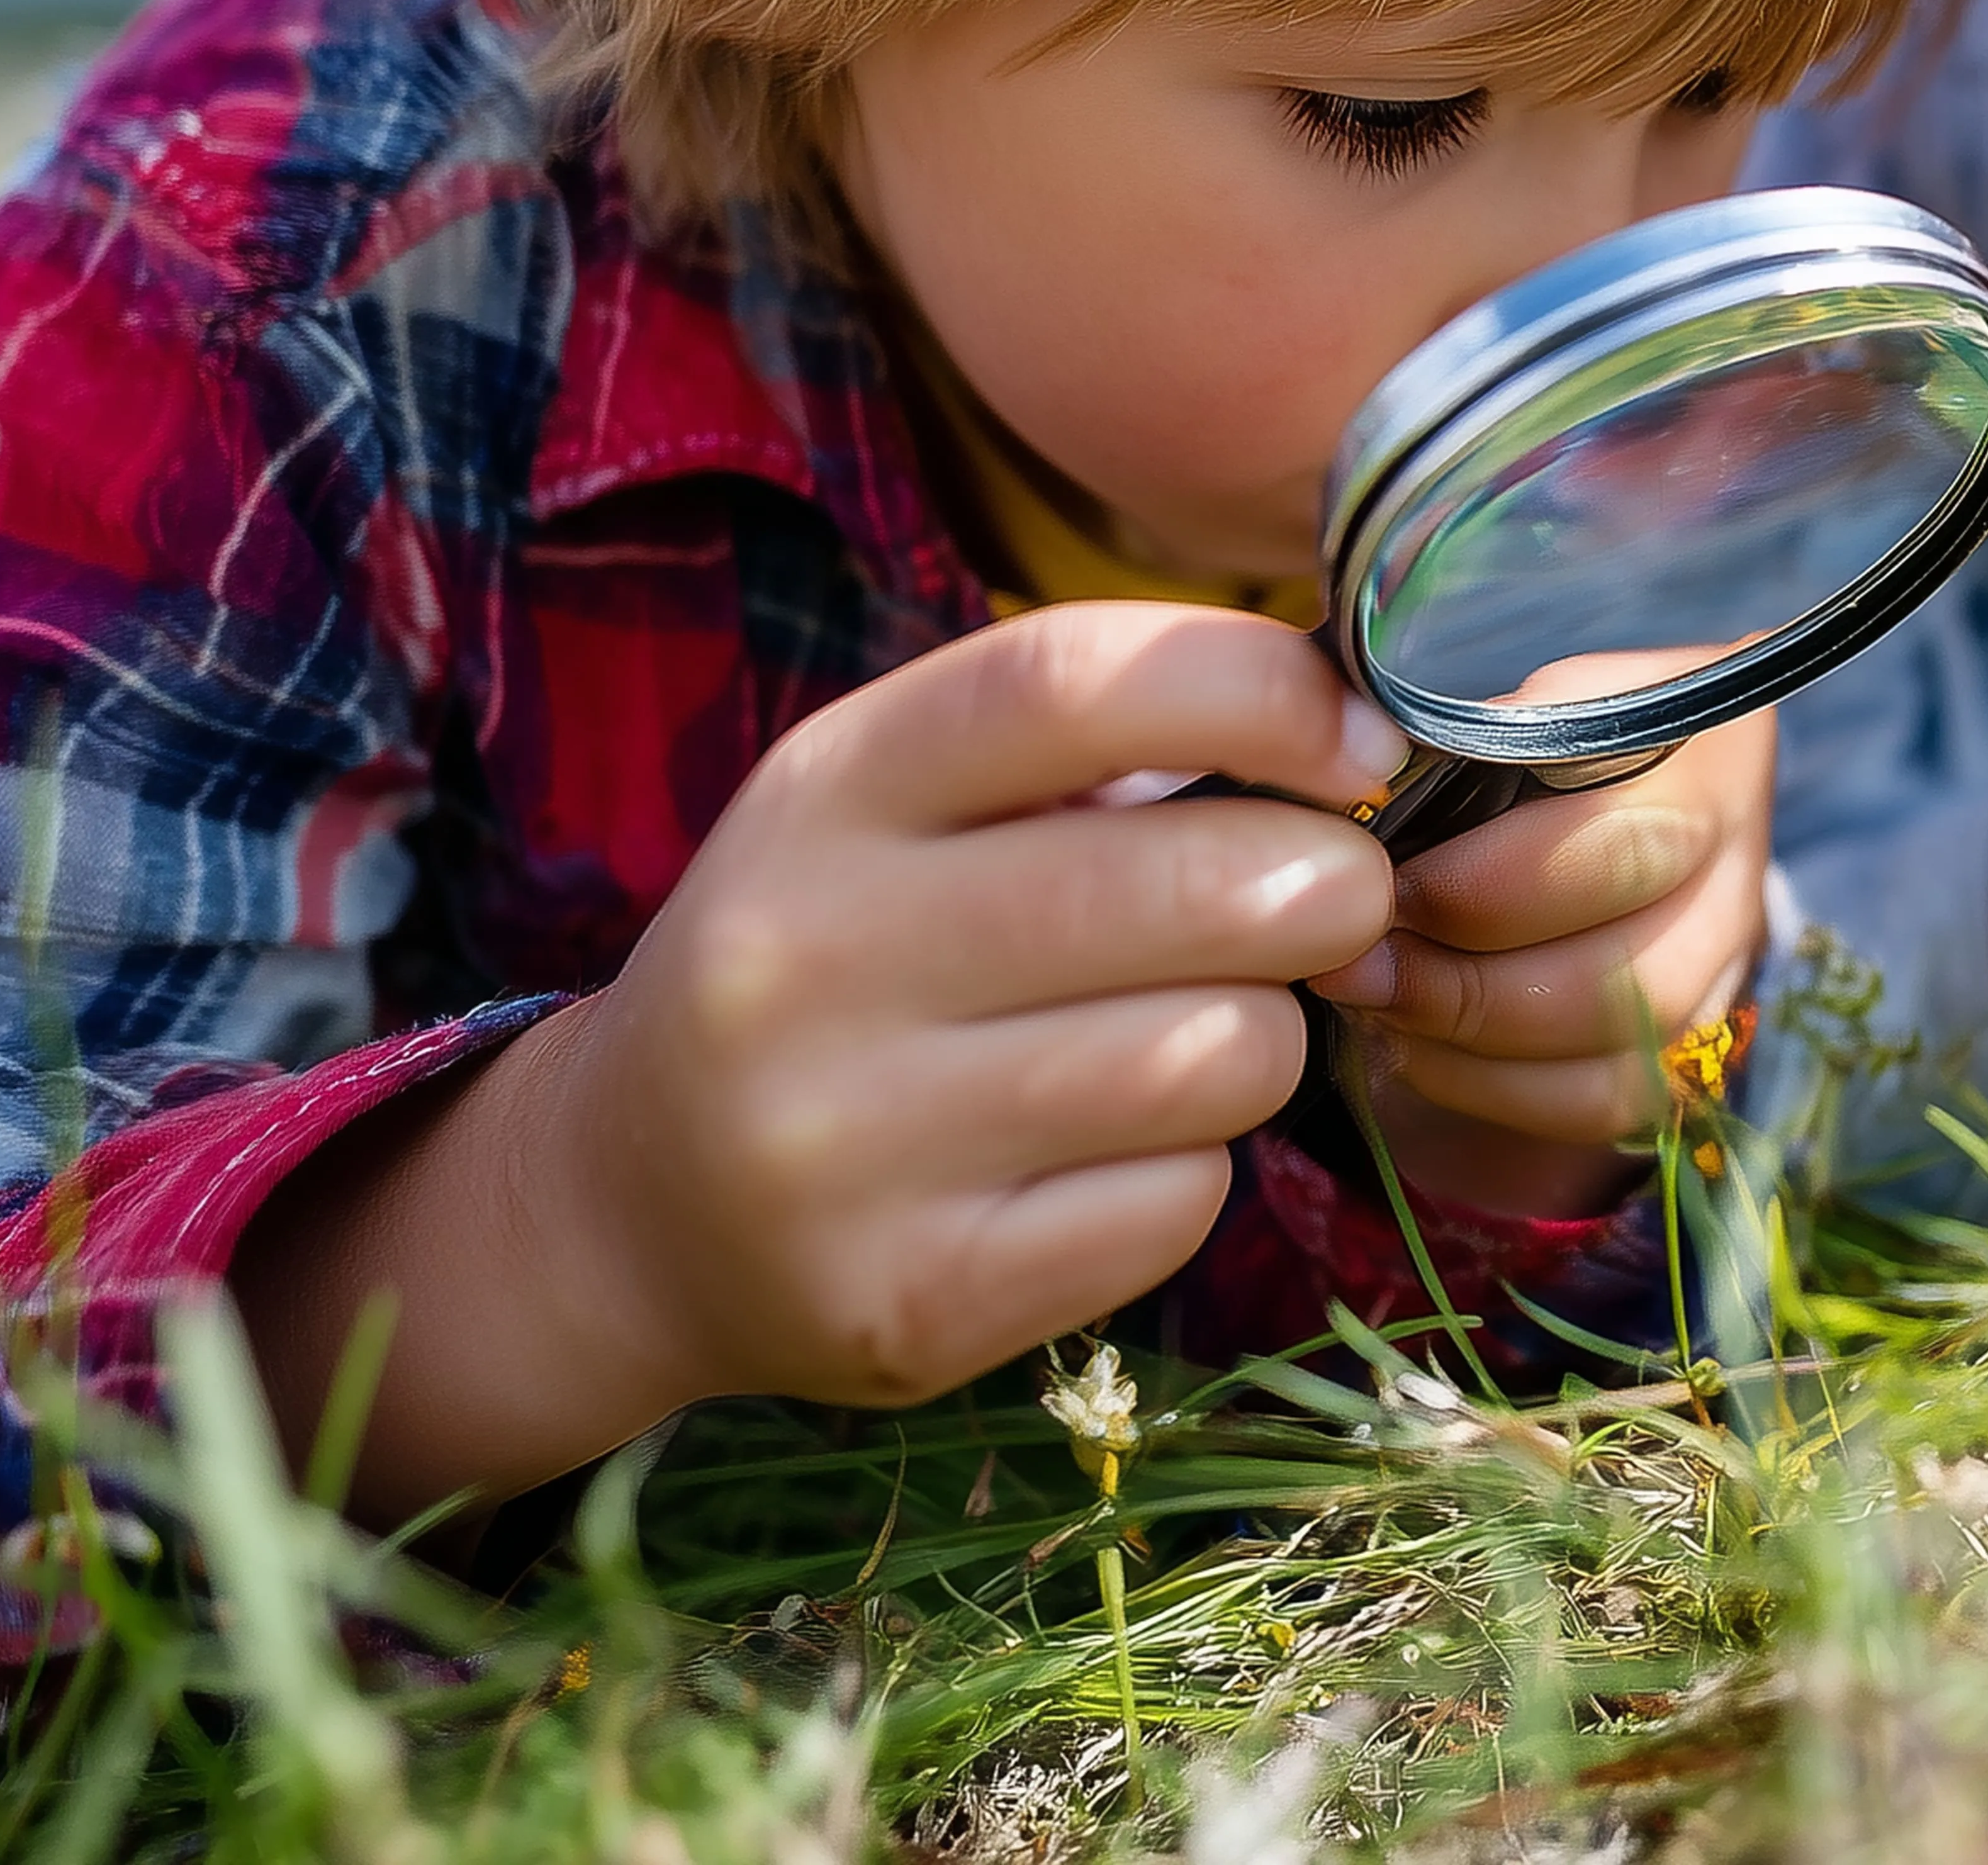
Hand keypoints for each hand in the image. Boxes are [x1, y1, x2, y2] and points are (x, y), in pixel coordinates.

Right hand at [239, 603, 1400, 1516]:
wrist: (627, 1208)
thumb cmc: (842, 955)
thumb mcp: (904, 802)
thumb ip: (1099, 737)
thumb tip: (1357, 725)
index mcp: (821, 792)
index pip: (1074, 683)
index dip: (1264, 693)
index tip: (1359, 743)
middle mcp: (806, 960)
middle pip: (1203, 884)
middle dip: (1325, 885)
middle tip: (1318, 903)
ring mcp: (846, 1149)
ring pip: (1220, 1054)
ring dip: (1260, 1037)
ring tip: (1189, 1029)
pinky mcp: (910, 1303)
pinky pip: (1180, 1205)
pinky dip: (1192, 1173)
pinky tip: (1109, 1156)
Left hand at [1313, 683, 1773, 1218]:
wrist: (1640, 783)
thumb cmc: (1559, 735)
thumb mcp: (1522, 701)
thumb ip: (1465, 744)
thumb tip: (1355, 810)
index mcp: (1700, 760)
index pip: (1603, 849)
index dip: (1477, 887)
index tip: (1376, 892)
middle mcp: (1734, 872)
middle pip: (1619, 978)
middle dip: (1462, 988)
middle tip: (1354, 970)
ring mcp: (1726, 969)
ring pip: (1614, 1060)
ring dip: (1471, 1050)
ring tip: (1378, 1010)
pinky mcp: (1696, 1043)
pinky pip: (1601, 1106)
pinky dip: (1497, 1091)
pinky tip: (1421, 1049)